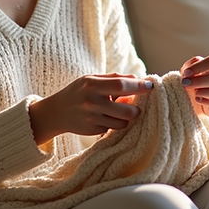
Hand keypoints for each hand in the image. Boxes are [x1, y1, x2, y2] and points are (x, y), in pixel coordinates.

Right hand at [29, 73, 152, 144]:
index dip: (139, 86)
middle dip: (137, 109)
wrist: (56, 112)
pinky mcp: (93, 130)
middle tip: (137, 106)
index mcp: (92, 85)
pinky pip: (113, 129)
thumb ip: (114, 78)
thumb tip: (138, 78)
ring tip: (120, 111)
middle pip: (127, 110)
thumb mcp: (92, 79)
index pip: (122, 85)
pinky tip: (108, 118)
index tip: (151, 86)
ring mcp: (92, 118)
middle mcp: (92, 102)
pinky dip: (116, 124)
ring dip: (127, 118)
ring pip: (123, 122)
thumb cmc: (78, 92)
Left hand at [180, 54, 208, 117]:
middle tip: (186, 84)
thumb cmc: (190, 81)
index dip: (201, 66)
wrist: (188, 98)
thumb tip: (197, 63)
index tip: (186, 73)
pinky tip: (198, 100)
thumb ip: (191, 65)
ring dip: (206, 92)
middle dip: (201, 81)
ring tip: (194, 93)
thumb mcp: (187, 71)